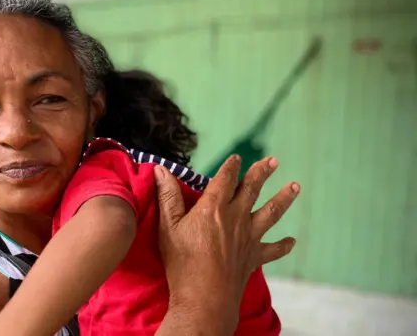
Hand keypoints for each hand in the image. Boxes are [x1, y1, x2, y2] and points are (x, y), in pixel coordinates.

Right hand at [154, 155, 298, 329]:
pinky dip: (283, 245)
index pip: (225, 179)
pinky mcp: (254, 258)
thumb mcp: (168, 227)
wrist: (205, 298)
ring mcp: (249, 238)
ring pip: (271, 213)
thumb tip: (161, 170)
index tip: (236, 157)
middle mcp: (236, 218)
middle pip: (252, 189)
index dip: (231, 166)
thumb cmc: (182, 263)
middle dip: (262, 172)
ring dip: (284, 198)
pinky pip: (274, 250)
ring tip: (295, 186)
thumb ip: (167, 196)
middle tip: (273, 161)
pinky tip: (291, 241)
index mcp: (214, 208)